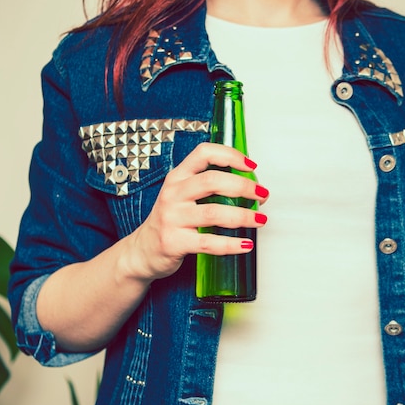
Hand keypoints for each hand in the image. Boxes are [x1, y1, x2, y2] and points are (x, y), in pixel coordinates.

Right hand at [127, 142, 268, 280]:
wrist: (142, 251)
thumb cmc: (170, 221)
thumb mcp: (182, 195)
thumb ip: (208, 186)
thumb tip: (249, 185)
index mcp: (178, 177)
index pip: (204, 153)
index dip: (230, 155)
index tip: (251, 165)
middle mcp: (173, 194)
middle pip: (212, 181)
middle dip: (243, 186)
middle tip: (262, 194)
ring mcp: (172, 218)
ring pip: (213, 213)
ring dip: (243, 216)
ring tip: (260, 219)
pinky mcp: (174, 242)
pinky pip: (208, 242)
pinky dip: (231, 244)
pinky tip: (245, 244)